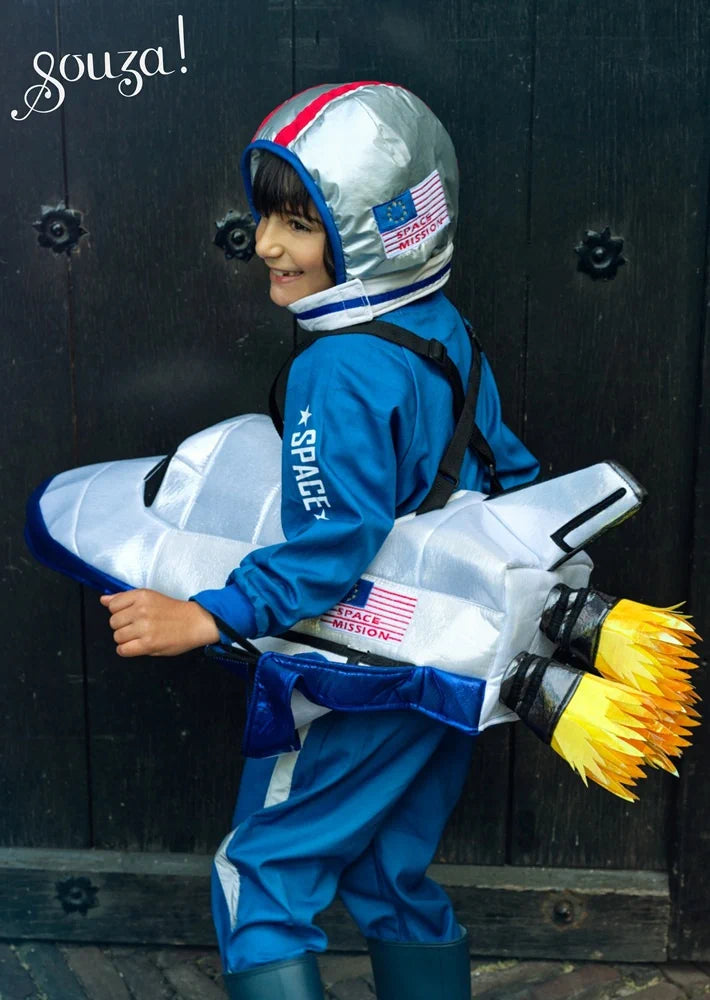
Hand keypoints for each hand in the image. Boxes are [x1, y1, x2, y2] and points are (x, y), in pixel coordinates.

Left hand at [99, 589, 219, 656]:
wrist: (195, 622)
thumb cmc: (174, 611)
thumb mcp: (150, 597)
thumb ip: (125, 598)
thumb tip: (103, 600)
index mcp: (142, 596)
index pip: (113, 605)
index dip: (120, 612)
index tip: (131, 615)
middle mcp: (141, 610)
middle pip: (113, 622)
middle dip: (122, 626)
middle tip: (137, 627)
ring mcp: (144, 627)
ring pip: (117, 637)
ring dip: (125, 639)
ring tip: (139, 636)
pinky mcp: (148, 644)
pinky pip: (123, 650)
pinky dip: (127, 650)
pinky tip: (136, 646)